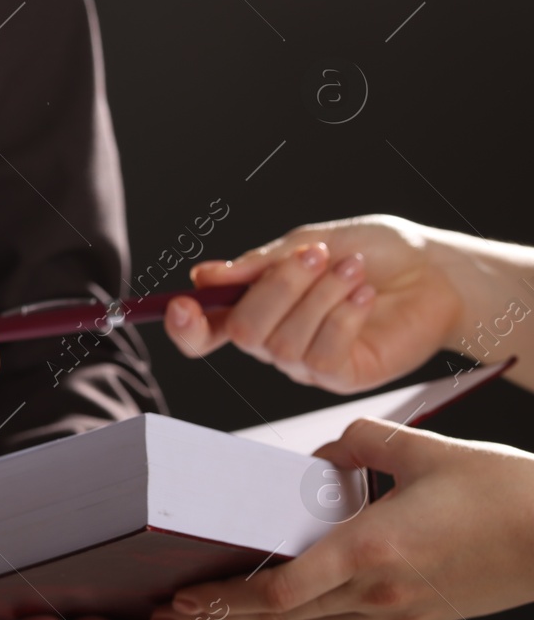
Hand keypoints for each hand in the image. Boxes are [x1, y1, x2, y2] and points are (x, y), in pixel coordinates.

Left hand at [151, 418, 533, 619]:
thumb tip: (319, 459)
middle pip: (279, 619)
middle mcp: (378, 594)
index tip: (183, 595)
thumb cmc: (504, 491)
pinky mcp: (416, 618)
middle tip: (167, 615)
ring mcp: (398, 613)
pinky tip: (275, 614)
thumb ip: (359, 444)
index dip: (223, 600)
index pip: (278, 592)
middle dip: (219, 619)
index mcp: (370, 552)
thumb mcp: (422, 448)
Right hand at [163, 215, 460, 392]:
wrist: (437, 271)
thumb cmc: (378, 253)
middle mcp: (276, 340)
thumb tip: (205, 275)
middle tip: (316, 256)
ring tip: (353, 270)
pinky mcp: (342, 376)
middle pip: (245, 331)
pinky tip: (364, 296)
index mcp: (261, 306)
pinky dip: (343, 316)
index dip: (186, 326)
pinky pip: (321, 355)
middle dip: (279, 287)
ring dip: (320, 295)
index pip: (206, 331)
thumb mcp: (308, 242)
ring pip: (284, 341)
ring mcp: (307, 363)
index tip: (182, 304)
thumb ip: (258, 265)